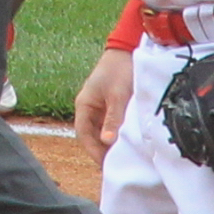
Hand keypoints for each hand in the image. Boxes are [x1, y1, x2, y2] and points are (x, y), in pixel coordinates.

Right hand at [71, 45, 132, 162]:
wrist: (130, 47)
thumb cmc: (121, 69)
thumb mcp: (118, 96)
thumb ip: (112, 119)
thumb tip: (106, 142)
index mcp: (84, 105)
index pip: (83, 135)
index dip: (93, 151)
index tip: (106, 165)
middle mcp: (90, 108)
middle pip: (92, 136)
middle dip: (103, 151)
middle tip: (118, 166)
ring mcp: (101, 107)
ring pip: (103, 132)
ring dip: (112, 143)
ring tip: (125, 157)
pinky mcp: (113, 106)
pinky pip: (112, 125)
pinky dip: (119, 135)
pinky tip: (129, 142)